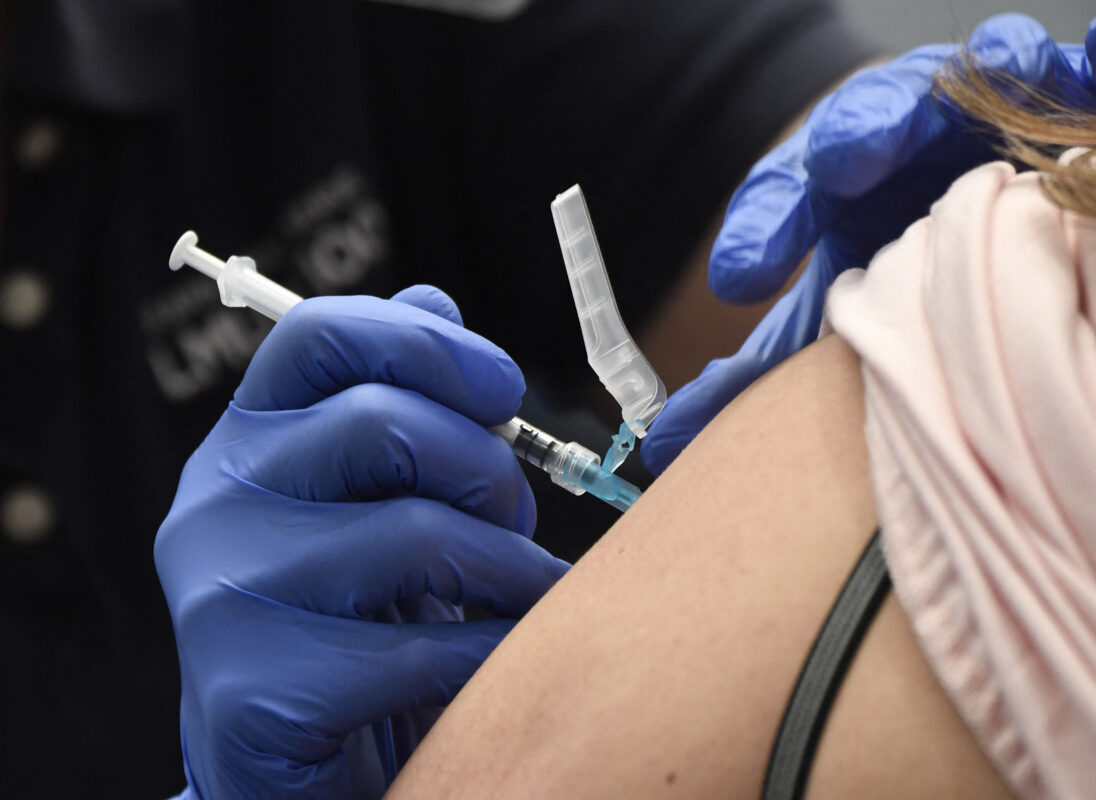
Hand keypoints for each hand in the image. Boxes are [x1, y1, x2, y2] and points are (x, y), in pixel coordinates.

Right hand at [155, 286, 568, 798]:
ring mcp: (224, 597)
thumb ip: (398, 402)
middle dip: (488, 469)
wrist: (298, 758)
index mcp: (250, 437)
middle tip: (516, 516)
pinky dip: (494, 652)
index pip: (322, 335)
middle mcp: (216, 500)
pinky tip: (499, 659)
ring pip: (418, 538)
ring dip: (510, 569)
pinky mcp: (255, 693)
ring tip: (525, 592)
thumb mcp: (370, 500)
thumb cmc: (356, 613)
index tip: (504, 384)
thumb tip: (435, 300)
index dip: (429, 344)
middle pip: (384, 424)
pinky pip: (423, 651)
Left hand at [641, 2, 1095, 473]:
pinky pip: (1086, 67)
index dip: (763, 231)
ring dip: (984, 73)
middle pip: (869, 124)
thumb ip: (758, 366)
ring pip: (973, 80)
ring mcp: (971, 111)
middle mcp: (892, 138)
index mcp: (826, 188)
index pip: (779, 198)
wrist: (956, 196)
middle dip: (856, 135)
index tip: (739, 279)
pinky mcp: (1054, 97)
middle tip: (847, 160)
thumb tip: (664, 439)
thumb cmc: (890, 260)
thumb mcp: (825, 309)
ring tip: (1001, 70)